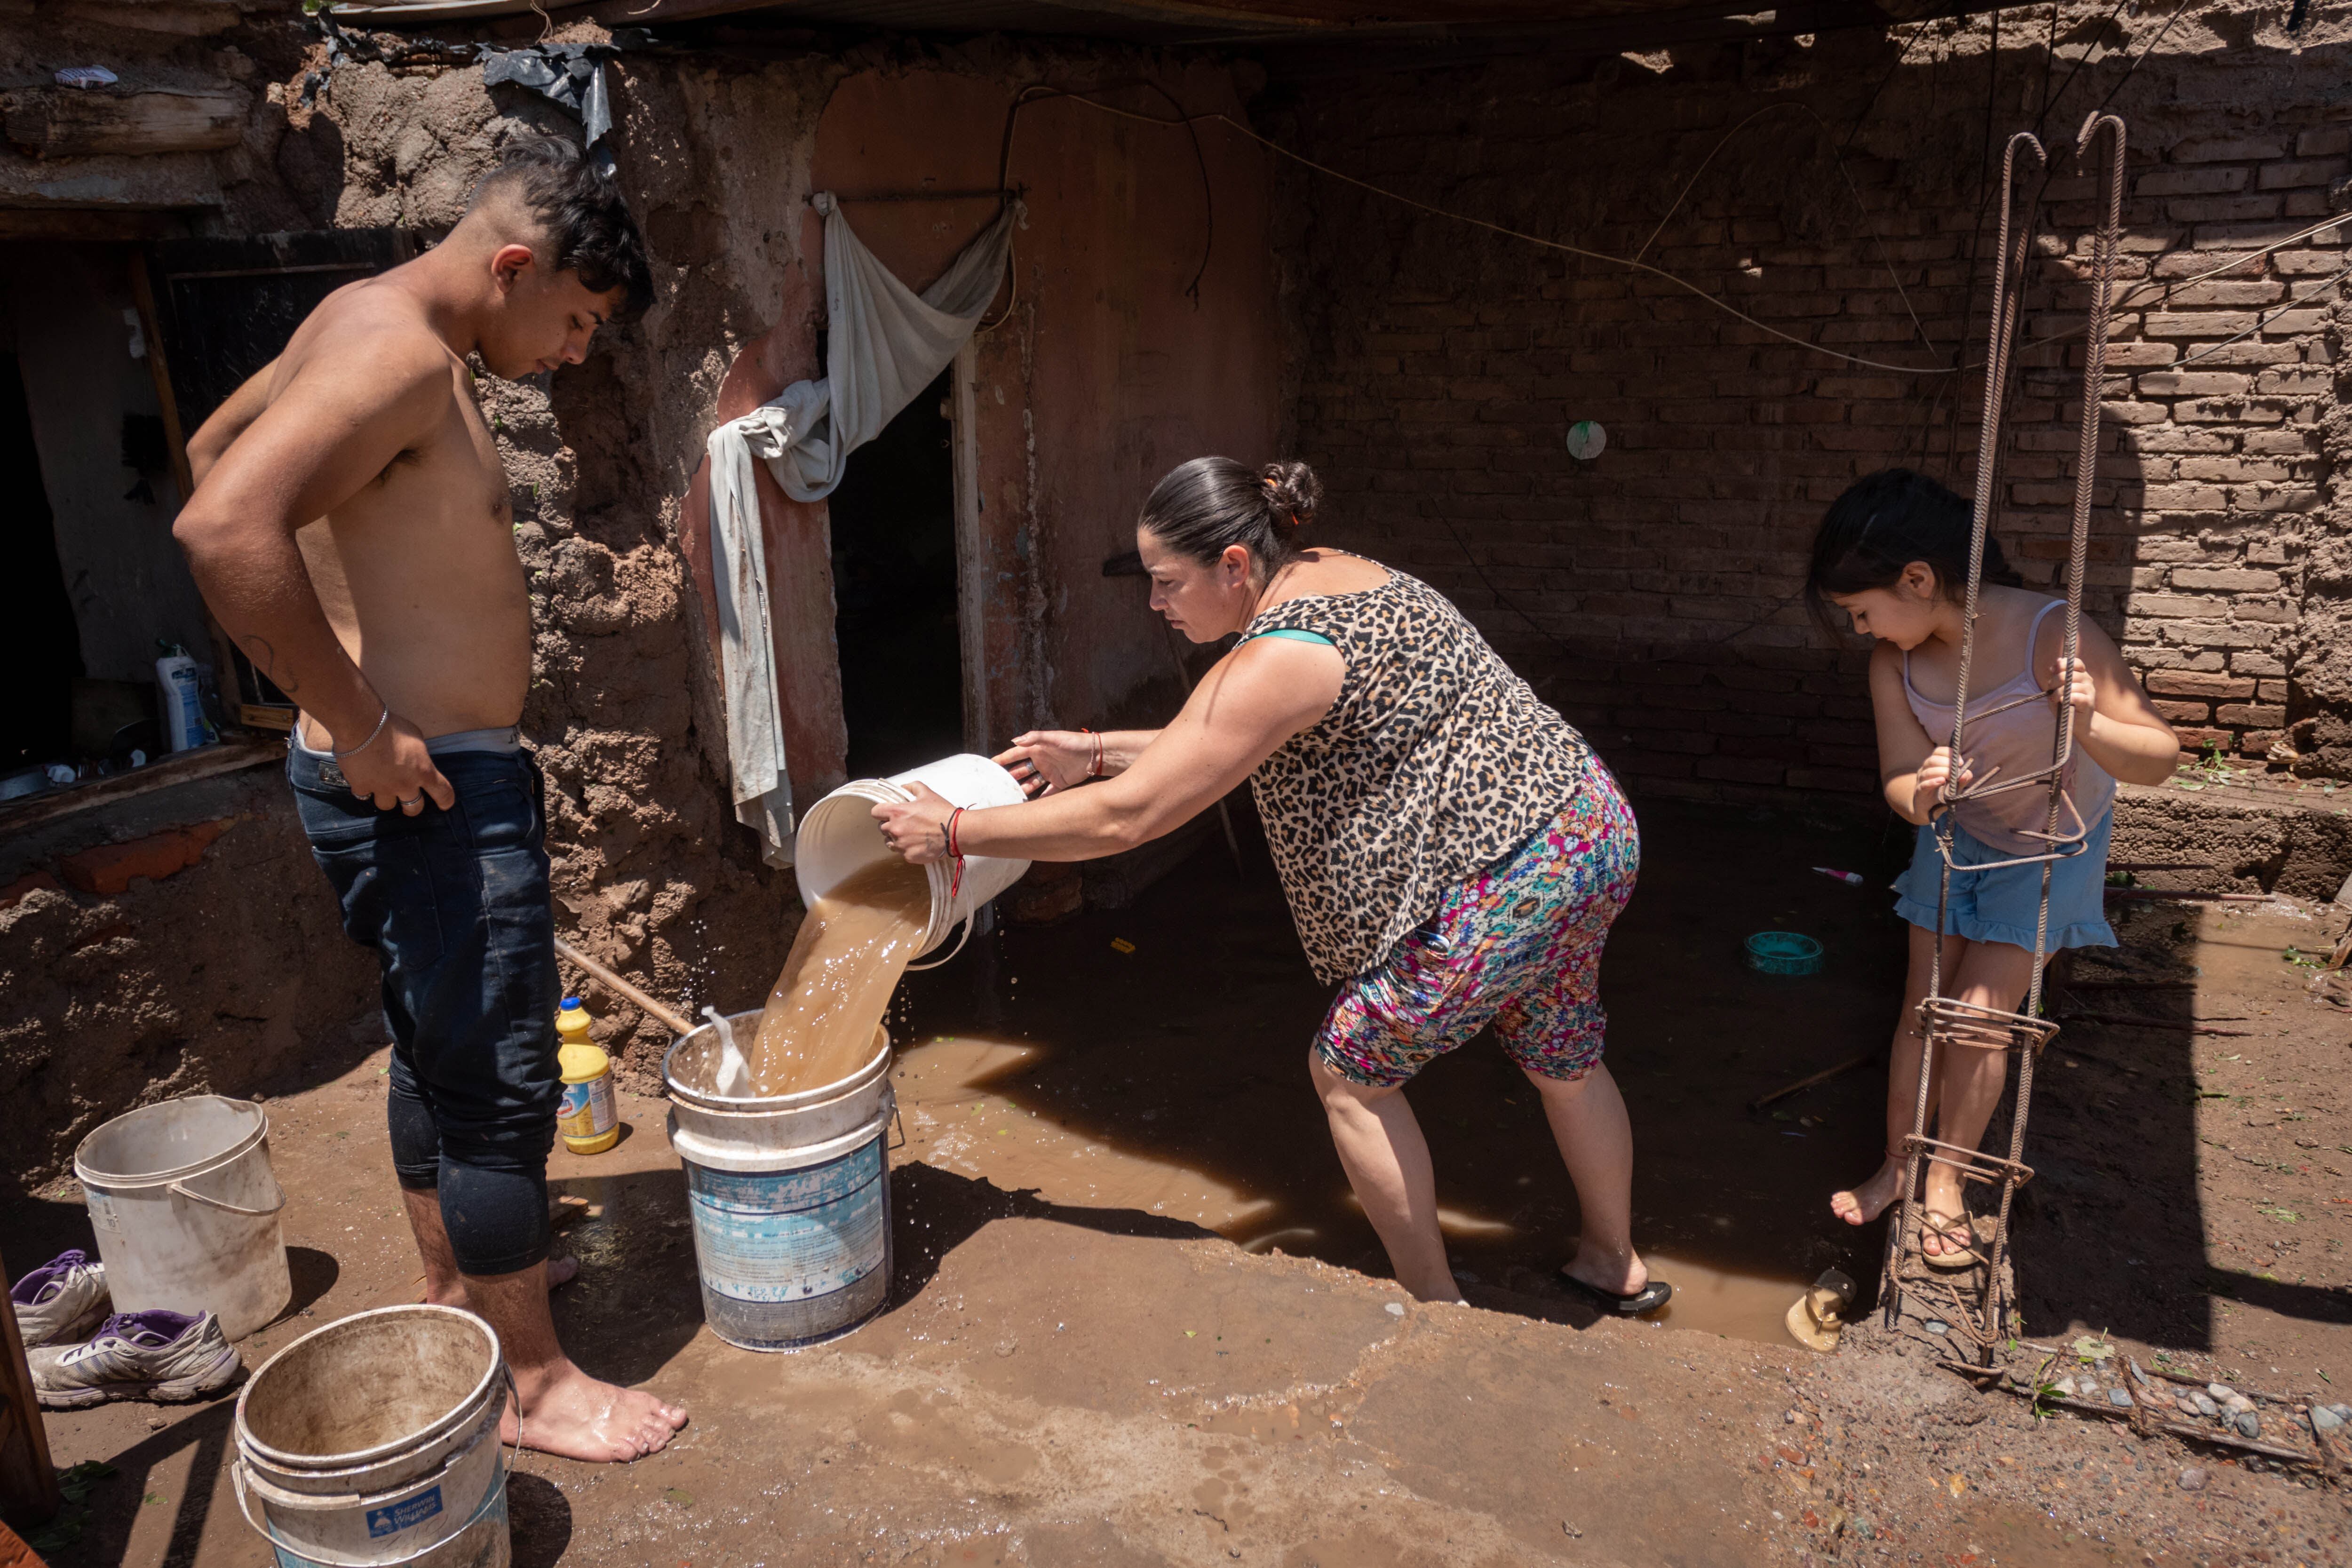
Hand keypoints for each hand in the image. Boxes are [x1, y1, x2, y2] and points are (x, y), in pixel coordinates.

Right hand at [337, 714, 453, 816]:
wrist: (361, 727)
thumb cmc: (392, 728)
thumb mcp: (416, 738)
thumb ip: (418, 754)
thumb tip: (414, 758)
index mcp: (424, 772)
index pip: (443, 792)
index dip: (445, 801)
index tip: (445, 805)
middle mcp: (405, 785)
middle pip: (414, 808)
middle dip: (412, 807)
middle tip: (408, 802)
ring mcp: (383, 789)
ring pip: (387, 806)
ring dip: (386, 799)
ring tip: (382, 789)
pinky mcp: (362, 787)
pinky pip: (364, 795)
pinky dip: (364, 790)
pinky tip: (363, 782)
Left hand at [872, 782, 955, 863]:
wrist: (955, 832)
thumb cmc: (942, 813)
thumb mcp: (927, 793)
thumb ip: (912, 787)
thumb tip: (903, 787)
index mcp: (897, 812)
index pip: (875, 812)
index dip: (881, 812)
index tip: (887, 813)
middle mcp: (895, 829)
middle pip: (882, 828)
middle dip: (891, 825)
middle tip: (904, 824)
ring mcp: (901, 844)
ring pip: (889, 842)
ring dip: (896, 839)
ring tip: (911, 836)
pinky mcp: (909, 856)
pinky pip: (902, 853)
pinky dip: (908, 849)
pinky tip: (919, 844)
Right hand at [992, 730, 1097, 796]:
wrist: (1094, 754)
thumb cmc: (1074, 742)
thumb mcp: (1054, 737)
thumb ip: (1035, 738)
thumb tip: (1014, 740)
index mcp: (1037, 749)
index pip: (1016, 754)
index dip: (1003, 759)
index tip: (990, 765)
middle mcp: (1041, 761)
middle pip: (1021, 771)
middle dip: (1010, 777)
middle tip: (998, 786)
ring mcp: (1049, 773)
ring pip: (1032, 783)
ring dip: (1023, 789)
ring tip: (1012, 797)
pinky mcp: (1059, 782)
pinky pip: (1047, 793)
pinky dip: (1039, 799)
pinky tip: (1030, 806)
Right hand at [1912, 745, 1973, 815]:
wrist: (1928, 810)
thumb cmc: (1942, 794)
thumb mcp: (1955, 786)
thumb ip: (1962, 780)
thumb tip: (1967, 773)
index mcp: (1934, 765)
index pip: (1938, 752)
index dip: (1949, 753)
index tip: (1960, 762)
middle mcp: (1925, 769)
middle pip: (1932, 760)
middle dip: (1946, 763)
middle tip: (1957, 770)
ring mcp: (1921, 780)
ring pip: (1928, 771)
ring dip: (1941, 772)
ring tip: (1951, 777)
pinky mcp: (1919, 791)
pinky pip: (1924, 784)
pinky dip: (1932, 782)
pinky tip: (1941, 781)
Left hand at [2049, 656, 2095, 722]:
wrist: (2077, 722)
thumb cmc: (2066, 704)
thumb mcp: (2058, 688)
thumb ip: (2057, 675)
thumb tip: (2056, 662)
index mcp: (2081, 674)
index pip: (2075, 662)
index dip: (2063, 664)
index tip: (2053, 671)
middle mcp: (2087, 680)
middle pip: (2068, 674)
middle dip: (2054, 681)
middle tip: (2051, 689)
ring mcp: (2089, 691)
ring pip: (2071, 686)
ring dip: (2058, 693)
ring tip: (2055, 699)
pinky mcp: (2089, 702)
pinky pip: (2076, 697)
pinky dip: (2066, 699)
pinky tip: (2062, 702)